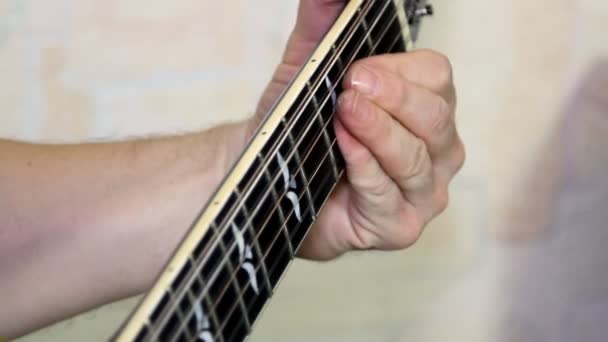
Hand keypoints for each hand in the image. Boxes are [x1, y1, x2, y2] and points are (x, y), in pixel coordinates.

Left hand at [247, 0, 464, 259]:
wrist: (269, 177)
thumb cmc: (300, 127)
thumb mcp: (308, 70)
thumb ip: (322, 26)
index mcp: (426, 109)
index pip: (436, 79)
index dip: (400, 71)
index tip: (357, 68)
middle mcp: (435, 152)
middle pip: (435, 118)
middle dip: (393, 99)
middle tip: (352, 85)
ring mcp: (422, 193)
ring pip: (415, 157)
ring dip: (377, 131)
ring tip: (344, 111)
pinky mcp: (398, 227)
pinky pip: (388, 194)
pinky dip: (364, 167)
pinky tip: (343, 147)